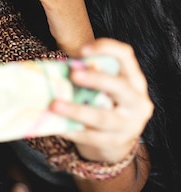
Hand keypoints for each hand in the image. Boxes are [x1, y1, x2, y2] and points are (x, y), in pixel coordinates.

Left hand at [50, 38, 152, 162]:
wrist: (116, 142)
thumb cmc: (105, 104)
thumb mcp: (105, 87)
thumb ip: (90, 75)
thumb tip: (59, 66)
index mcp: (134, 80)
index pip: (126, 56)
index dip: (106, 48)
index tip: (82, 50)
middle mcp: (136, 101)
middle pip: (119, 86)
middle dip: (96, 79)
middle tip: (73, 74)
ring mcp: (128, 125)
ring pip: (102, 117)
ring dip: (76, 110)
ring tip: (54, 105)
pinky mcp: (114, 142)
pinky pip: (90, 136)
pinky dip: (71, 130)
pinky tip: (56, 126)